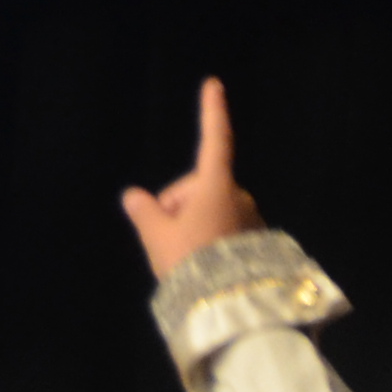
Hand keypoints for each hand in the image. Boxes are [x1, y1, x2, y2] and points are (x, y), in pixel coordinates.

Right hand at [118, 78, 260, 280]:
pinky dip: (210, 237)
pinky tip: (202, 264)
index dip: (211, 111)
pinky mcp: (257, 241)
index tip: (213, 84)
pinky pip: (225, 228)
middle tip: (163, 238)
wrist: (229, 307)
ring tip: (181, 256)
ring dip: (194, 223)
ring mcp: (251, 218)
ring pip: (212, 210)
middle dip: (179, 205)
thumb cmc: (190, 263)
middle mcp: (239, 195)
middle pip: (200, 187)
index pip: (213, 140)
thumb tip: (133, 196)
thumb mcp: (157, 237)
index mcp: (216, 186)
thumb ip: (145, 213)